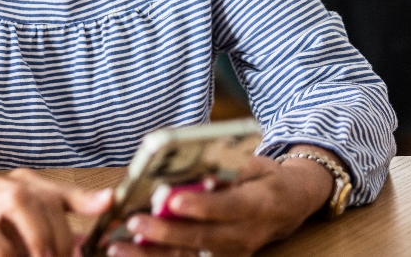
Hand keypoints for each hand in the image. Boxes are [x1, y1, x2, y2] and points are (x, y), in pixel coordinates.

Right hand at [0, 168, 112, 256]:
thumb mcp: (17, 232)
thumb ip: (49, 230)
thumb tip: (85, 242)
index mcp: (19, 187)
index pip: (56, 190)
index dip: (84, 197)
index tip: (109, 204)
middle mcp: (3, 188)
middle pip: (44, 202)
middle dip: (60, 239)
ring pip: (24, 211)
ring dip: (38, 243)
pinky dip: (8, 255)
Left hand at [106, 150, 336, 256]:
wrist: (291, 204)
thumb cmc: (266, 178)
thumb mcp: (256, 163)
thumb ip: (229, 167)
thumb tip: (198, 169)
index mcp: (260, 204)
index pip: (229, 207)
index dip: (200, 205)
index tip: (171, 199)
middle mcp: (247, 235)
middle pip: (205, 238)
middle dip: (167, 233)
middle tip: (136, 223)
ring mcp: (234, 252)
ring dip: (154, 254)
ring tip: (120, 247)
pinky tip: (131, 252)